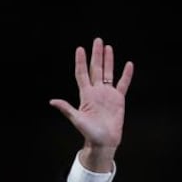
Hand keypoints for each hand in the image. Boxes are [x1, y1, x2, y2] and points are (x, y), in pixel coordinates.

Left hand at [49, 37, 133, 171]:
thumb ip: (67, 108)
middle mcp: (96, 92)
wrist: (103, 142)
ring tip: (108, 47)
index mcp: (86, 95)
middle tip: (97, 40)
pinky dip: (126, 75)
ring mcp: (108, 94)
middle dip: (96, 55)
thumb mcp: (77, 119)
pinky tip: (128, 64)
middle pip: (96, 69)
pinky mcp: (118, 99)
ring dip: (108, 60)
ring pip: (108, 73)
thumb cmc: (89, 133)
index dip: (81, 62)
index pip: (82, 74)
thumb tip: (52, 101)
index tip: (80, 49)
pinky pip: (123, 84)